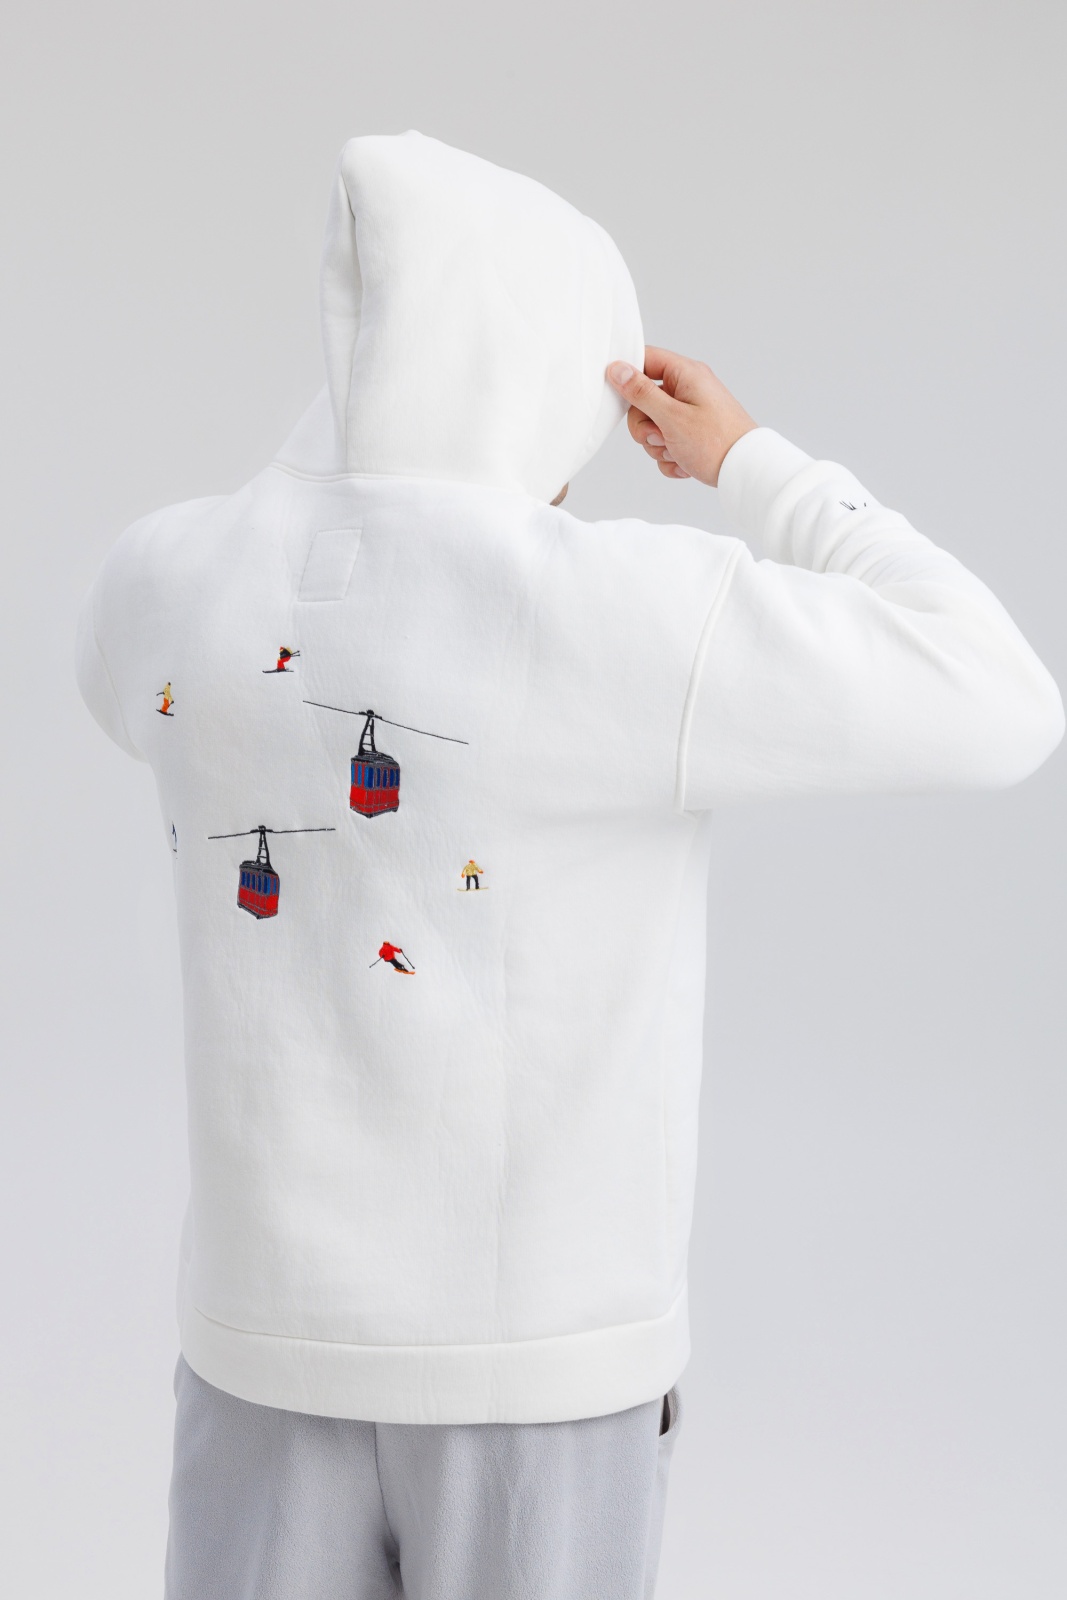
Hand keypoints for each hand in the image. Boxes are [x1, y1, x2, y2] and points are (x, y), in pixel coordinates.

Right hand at [606, 347, 756, 485]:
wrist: (744, 471)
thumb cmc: (716, 442)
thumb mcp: (671, 416)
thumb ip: (641, 392)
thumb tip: (617, 369)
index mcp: (686, 374)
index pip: (645, 359)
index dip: (627, 375)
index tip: (620, 396)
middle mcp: (688, 390)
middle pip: (643, 401)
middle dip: (645, 426)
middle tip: (661, 436)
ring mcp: (689, 413)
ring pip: (651, 426)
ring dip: (658, 445)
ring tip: (678, 450)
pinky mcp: (690, 434)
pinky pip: (665, 444)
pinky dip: (670, 456)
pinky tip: (684, 461)